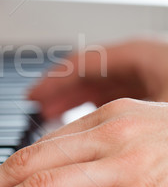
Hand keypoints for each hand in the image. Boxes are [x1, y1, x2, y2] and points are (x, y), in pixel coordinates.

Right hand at [27, 38, 167, 118]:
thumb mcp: (157, 107)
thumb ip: (119, 117)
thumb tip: (83, 132)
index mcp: (136, 54)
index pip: (80, 64)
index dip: (52, 81)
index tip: (31, 96)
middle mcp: (138, 60)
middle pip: (87, 73)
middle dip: (59, 91)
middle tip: (34, 108)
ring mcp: (147, 73)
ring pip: (100, 84)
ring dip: (74, 99)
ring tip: (50, 116)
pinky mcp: (155, 87)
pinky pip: (115, 94)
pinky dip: (95, 107)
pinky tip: (85, 122)